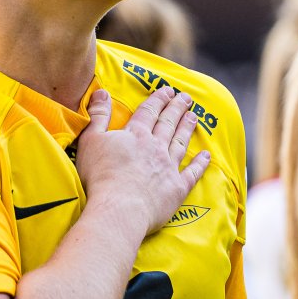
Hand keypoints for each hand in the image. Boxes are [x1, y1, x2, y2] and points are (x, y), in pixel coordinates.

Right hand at [75, 86, 210, 237]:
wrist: (119, 208)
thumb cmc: (100, 176)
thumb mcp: (91, 140)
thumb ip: (98, 116)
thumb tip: (102, 93)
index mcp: (136, 135)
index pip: (149, 111)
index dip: (159, 99)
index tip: (167, 90)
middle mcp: (156, 147)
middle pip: (168, 123)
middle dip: (177, 108)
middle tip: (186, 98)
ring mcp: (169, 167)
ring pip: (180, 143)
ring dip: (187, 128)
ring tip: (194, 117)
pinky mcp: (177, 188)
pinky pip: (192, 172)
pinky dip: (200, 164)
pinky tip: (206, 156)